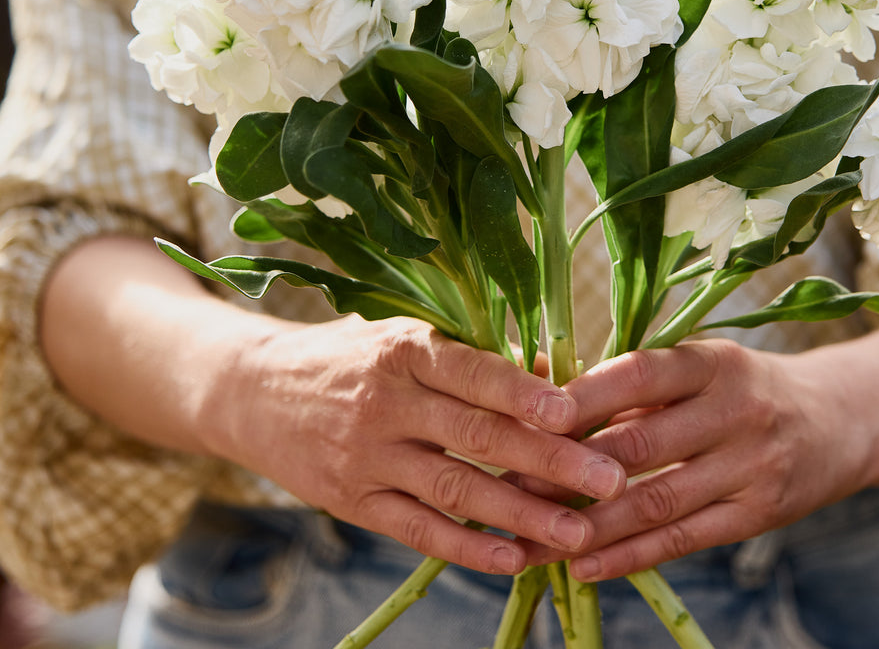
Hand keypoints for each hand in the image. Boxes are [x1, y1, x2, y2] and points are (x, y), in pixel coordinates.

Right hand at [41, 238, 625, 578]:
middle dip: (547, 462)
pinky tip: (514, 559)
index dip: (524, 392)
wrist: (252, 390)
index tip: (574, 412)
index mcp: (405, 349)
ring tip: (577, 533)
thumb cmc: (347, 356)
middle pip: (477, 436)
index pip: (473, 371)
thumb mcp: (404, 338)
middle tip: (608, 482)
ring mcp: (367, 456)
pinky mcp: (353, 501)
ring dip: (521, 515)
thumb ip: (474, 357)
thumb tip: (552, 372)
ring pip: (455, 491)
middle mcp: (387, 402)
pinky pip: (417, 529)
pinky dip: (467, 548)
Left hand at [519, 309, 878, 580]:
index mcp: (711, 361)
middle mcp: (735, 410)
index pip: (638, 375)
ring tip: (531, 538)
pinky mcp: (759, 515)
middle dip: (569, 471)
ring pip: (657, 502)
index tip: (527, 416)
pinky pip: (684, 540)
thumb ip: (627, 379)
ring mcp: (752, 466)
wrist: (842, 419)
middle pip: (641, 444)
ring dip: (588, 525)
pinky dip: (629, 556)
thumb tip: (537, 379)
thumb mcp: (698, 366)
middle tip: (509, 485)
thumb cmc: (745, 386)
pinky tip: (583, 566)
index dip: (582, 397)